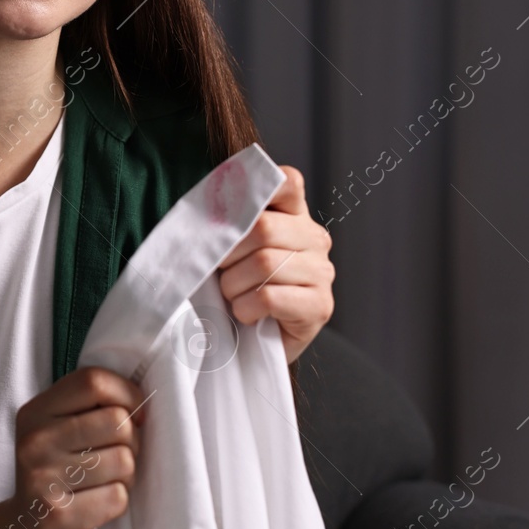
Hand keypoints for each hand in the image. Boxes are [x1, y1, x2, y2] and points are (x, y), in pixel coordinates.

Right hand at [11, 366, 146, 528]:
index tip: (135, 414)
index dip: (127, 393)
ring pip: (124, 460)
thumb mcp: (57, 429)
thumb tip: (144, 405)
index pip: (93, 381)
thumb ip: (90, 408)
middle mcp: (34, 442)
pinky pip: (118, 496)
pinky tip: (97, 504)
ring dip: (126, 475)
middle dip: (130, 441)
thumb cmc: (57, 473)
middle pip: (117, 422)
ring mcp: (43, 479)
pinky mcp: (59, 516)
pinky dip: (117, 502)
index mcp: (34, 412)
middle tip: (115, 456)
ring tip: (104, 481)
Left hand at [215, 164, 334, 363]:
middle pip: (264, 228)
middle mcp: (315, 239)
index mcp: (295, 215)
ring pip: (265, 264)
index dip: (258, 189)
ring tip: (233, 297)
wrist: (253, 345)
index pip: (288, 182)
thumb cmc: (236, 290)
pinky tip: (247, 315)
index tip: (229, 210)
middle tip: (221, 274)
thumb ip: (228, 224)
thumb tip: (206, 210)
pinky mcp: (320, 306)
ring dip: (234, 286)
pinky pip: (270, 297)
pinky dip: (246, 308)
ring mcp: (322, 272)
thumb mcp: (229, 251)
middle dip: (229, 255)